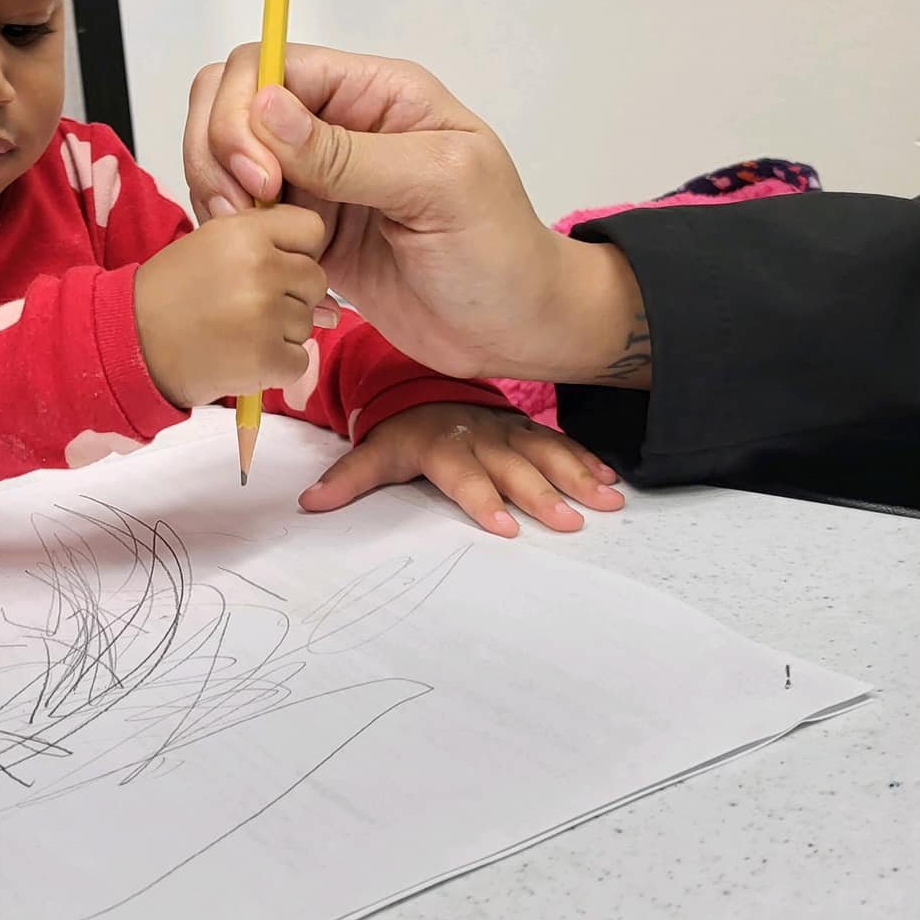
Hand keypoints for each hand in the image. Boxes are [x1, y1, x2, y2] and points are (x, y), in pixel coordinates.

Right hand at [134, 205, 336, 408]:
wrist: (131, 343)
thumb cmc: (169, 294)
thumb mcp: (210, 243)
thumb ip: (263, 241)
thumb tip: (322, 275)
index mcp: (245, 232)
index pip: (312, 229)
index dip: (297, 249)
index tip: (274, 264)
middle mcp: (260, 268)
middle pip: (315, 279)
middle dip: (291, 295)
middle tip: (247, 305)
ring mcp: (265, 315)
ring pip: (307, 322)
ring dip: (281, 332)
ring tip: (237, 331)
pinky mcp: (266, 358)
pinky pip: (299, 360)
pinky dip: (276, 366)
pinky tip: (242, 356)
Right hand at [184, 45, 645, 384]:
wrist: (512, 331)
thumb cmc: (498, 252)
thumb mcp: (438, 189)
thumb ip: (349, 153)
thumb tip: (264, 108)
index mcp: (377, 95)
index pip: (273, 66)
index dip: (245, 111)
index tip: (260, 178)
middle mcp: (340, 125)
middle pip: (235, 102)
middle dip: (219, 150)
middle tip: (243, 211)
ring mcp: (319, 179)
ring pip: (229, 157)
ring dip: (219, 192)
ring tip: (251, 239)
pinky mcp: (308, 229)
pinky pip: (244, 212)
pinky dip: (234, 231)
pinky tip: (261, 262)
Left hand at [298, 403, 624, 536]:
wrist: (429, 391)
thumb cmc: (403, 433)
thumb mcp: (374, 452)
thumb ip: (347, 481)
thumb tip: (309, 506)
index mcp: (442, 444)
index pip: (462, 475)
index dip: (482, 498)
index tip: (503, 527)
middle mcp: (480, 436)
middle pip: (512, 467)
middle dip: (541, 493)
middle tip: (569, 521)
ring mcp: (509, 431)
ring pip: (545, 452)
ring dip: (576, 476)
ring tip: (606, 500)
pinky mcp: (529, 429)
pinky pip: (561, 443)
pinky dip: (586, 459)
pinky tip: (611, 480)